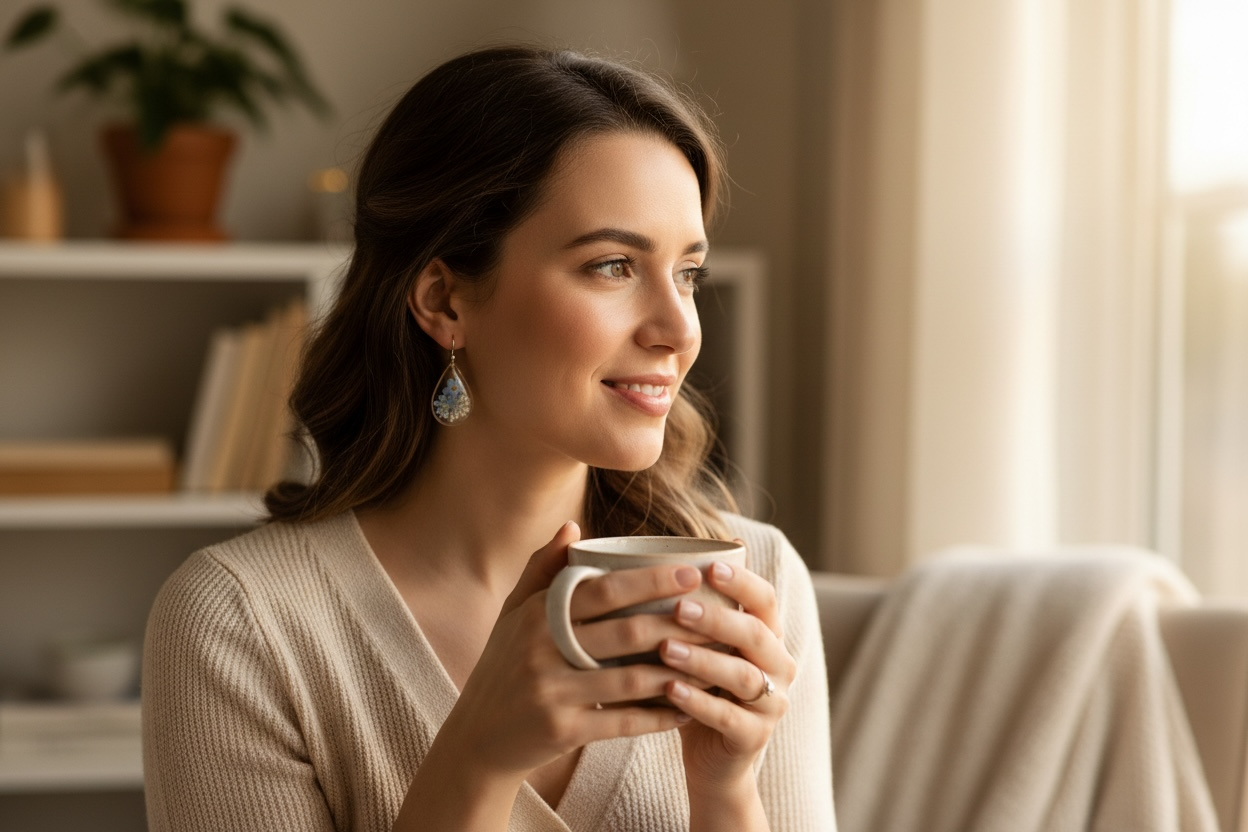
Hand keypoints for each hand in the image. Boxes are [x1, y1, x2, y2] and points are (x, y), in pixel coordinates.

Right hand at [435, 522, 703, 785]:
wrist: (477, 738)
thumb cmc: (503, 666)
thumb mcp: (512, 614)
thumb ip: (541, 569)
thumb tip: (573, 527)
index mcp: (537, 615)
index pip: (602, 590)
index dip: (649, 580)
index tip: (691, 572)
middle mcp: (542, 650)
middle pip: (624, 632)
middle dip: (676, 622)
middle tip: (716, 614)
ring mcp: (552, 693)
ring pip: (630, 679)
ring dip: (676, 671)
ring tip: (713, 661)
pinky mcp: (562, 731)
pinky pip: (622, 722)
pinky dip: (657, 716)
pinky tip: (686, 709)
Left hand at [657, 546, 796, 794]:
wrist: (712, 761)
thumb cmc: (698, 689)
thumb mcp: (698, 647)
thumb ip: (689, 611)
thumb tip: (654, 555)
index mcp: (767, 636)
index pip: (765, 599)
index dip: (742, 581)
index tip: (710, 566)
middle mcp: (779, 666)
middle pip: (757, 635)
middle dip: (718, 619)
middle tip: (680, 606)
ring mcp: (772, 704)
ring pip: (744, 676)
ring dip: (704, 660)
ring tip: (665, 648)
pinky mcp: (754, 737)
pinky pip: (728, 717)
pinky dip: (698, 702)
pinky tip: (669, 689)